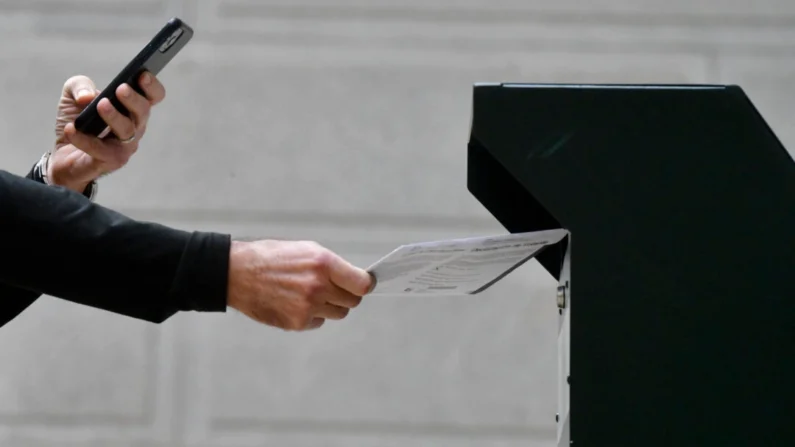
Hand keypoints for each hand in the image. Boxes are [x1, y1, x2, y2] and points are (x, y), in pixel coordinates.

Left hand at [49, 72, 166, 191]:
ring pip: (127, 131)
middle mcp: (134, 127)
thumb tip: (87, 96)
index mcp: (131, 108)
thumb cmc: (77, 123)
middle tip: (121, 88)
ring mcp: (125, 146)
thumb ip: (79, 86)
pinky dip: (85, 139)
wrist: (63, 156)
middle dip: (134, 100)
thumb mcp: (72, 96)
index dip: (152, 86)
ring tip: (101, 105)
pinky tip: (72, 129)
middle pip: (143, 112)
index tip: (142, 75)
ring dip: (115, 117)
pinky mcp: (110, 161)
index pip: (153, 96)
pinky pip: (101, 150)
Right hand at [227, 240, 374, 330]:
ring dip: (331, 306)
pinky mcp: (297, 322)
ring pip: (338, 313)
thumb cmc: (272, 257)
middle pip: (353, 301)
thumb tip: (352, 279)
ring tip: (311, 294)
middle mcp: (318, 286)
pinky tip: (296, 303)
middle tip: (334, 289)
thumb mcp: (305, 250)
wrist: (238, 273)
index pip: (361, 284)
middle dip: (347, 295)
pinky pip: (319, 322)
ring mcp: (308, 307)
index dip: (365, 285)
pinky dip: (313, 315)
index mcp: (323, 263)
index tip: (364, 284)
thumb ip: (331, 265)